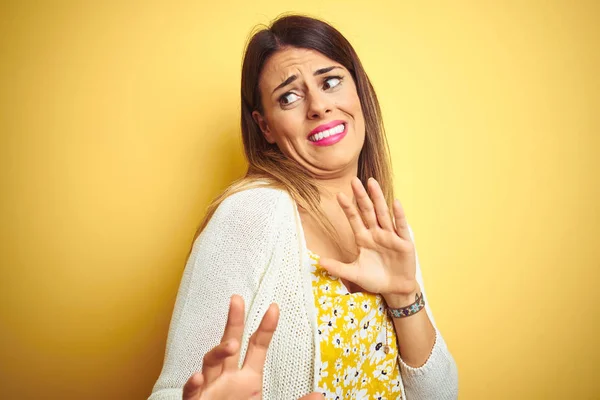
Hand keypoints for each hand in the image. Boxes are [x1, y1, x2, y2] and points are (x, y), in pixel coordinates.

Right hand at [182, 295, 323, 399]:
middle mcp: (227, 379)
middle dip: (233, 321)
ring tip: (232, 345)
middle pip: (230, 343)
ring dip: (219, 351)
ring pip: (210, 363)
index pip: (257, 347)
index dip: (265, 328)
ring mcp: (210, 389)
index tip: (274, 308)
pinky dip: (193, 385)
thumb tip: (319, 396)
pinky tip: (198, 376)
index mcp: (248, 379)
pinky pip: (191, 392)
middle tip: (237, 299)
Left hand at [319, 177, 418, 301]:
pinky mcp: (404, 243)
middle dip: (361, 196)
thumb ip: (338, 268)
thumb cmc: (375, 279)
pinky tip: (395, 202)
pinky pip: (401, 227)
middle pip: (368, 211)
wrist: (395, 290)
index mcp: (364, 238)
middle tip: (354, 180)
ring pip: (383, 214)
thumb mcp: (354, 274)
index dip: (348, 208)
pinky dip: (398, 215)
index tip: (338, 195)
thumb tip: (319, 261)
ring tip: (372, 183)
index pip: (354, 219)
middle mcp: (376, 233)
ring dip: (378, 198)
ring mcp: (391, 236)